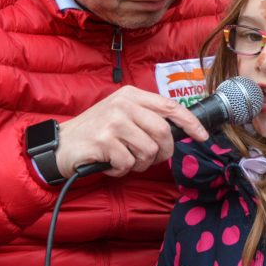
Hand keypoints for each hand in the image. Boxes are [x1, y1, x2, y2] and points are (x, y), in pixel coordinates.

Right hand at [54, 86, 207, 177]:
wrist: (61, 145)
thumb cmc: (95, 132)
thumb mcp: (121, 114)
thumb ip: (146, 117)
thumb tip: (179, 132)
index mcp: (131, 95)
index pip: (170, 106)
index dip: (190, 123)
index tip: (203, 136)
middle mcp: (123, 105)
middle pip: (164, 133)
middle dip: (162, 152)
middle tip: (148, 159)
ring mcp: (113, 122)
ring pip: (148, 151)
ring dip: (138, 164)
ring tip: (122, 159)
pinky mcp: (104, 141)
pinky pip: (129, 164)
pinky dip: (120, 170)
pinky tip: (109, 164)